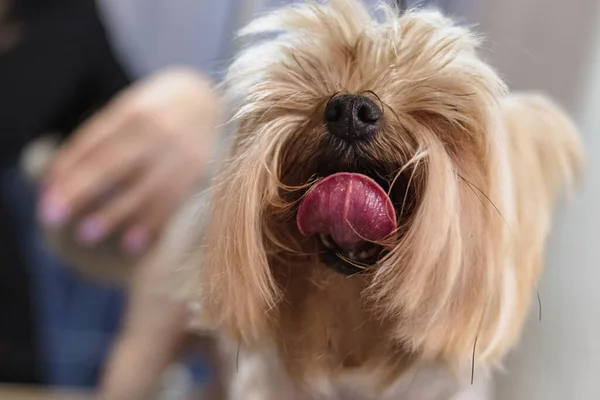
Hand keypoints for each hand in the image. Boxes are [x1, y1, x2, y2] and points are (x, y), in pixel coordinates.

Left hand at [39, 68, 219, 253]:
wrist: (211, 103)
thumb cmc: (157, 113)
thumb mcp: (129, 112)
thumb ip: (99, 141)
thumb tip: (55, 181)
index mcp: (131, 113)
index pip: (91, 143)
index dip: (66, 172)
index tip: (47, 201)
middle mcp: (155, 131)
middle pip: (110, 164)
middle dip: (79, 192)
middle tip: (52, 218)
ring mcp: (178, 152)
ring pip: (141, 188)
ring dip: (112, 213)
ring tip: (85, 235)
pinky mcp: (196, 172)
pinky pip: (170, 202)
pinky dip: (150, 224)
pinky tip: (130, 243)